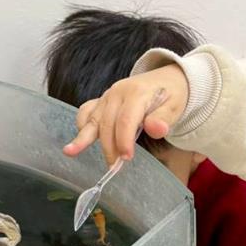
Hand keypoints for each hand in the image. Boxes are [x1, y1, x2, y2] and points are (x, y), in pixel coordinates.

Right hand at [63, 65, 188, 166]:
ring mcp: (108, 96)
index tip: (126, 158)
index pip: (126, 120)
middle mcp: (118, 92)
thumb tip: (155, 129)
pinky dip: (82, 123)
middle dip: (109, 146)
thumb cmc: (172, 95)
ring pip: (93, 117)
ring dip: (84, 136)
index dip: (124, 141)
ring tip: (70, 152)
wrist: (168, 79)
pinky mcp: (103, 100)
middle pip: (107, 122)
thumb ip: (164, 118)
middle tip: (113, 166)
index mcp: (137, 93)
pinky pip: (87, 109)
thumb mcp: (175, 106)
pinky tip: (79, 137)